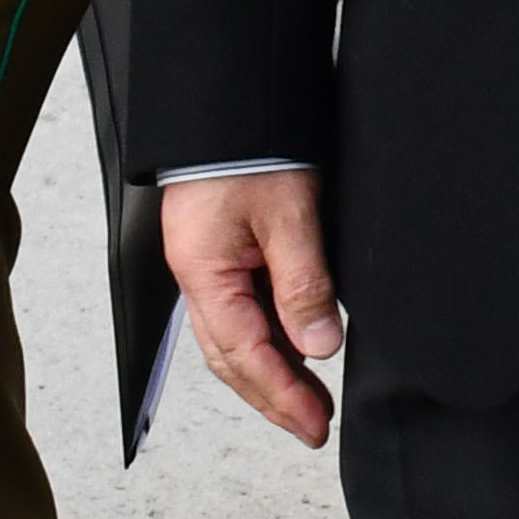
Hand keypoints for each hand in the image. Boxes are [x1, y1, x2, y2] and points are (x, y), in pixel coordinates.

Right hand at [163, 170, 344, 446]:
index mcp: (204, 271)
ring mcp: (206, 262)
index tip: (314, 425)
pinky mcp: (221, 248)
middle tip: (313, 427)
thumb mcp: (289, 213)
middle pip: (232, 356)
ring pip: (235, 337)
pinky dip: (268, 338)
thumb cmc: (250, 143)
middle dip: (272, 396)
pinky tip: (295, 350)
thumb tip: (320, 347)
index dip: (282, 395)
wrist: (229, 92)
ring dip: (271, 371)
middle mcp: (198, 273)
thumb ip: (304, 283)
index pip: (245, 353)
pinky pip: (241, 309)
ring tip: (311, 400)